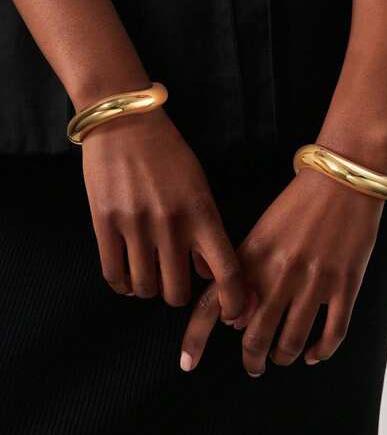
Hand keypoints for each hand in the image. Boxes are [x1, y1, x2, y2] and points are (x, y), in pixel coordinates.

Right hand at [81, 107, 244, 318]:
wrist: (125, 121)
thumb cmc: (167, 153)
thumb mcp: (199, 185)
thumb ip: (206, 230)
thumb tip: (205, 273)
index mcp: (202, 212)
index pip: (226, 272)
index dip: (233, 302)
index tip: (232, 314)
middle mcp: (171, 224)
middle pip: (177, 292)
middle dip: (178, 294)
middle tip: (173, 280)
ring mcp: (135, 225)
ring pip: (145, 288)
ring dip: (149, 288)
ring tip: (148, 273)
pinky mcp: (104, 223)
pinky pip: (114, 275)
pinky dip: (122, 284)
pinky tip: (127, 275)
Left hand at [180, 166, 384, 373]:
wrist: (339, 180)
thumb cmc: (297, 203)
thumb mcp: (260, 233)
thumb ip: (243, 273)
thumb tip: (234, 320)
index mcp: (251, 257)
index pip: (213, 305)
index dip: (196, 338)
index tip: (188, 362)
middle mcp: (278, 273)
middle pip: (254, 336)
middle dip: (251, 358)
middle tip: (253, 365)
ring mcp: (313, 281)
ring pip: (291, 341)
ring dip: (282, 356)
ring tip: (280, 358)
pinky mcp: (345, 285)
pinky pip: (332, 333)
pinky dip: (320, 351)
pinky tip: (313, 354)